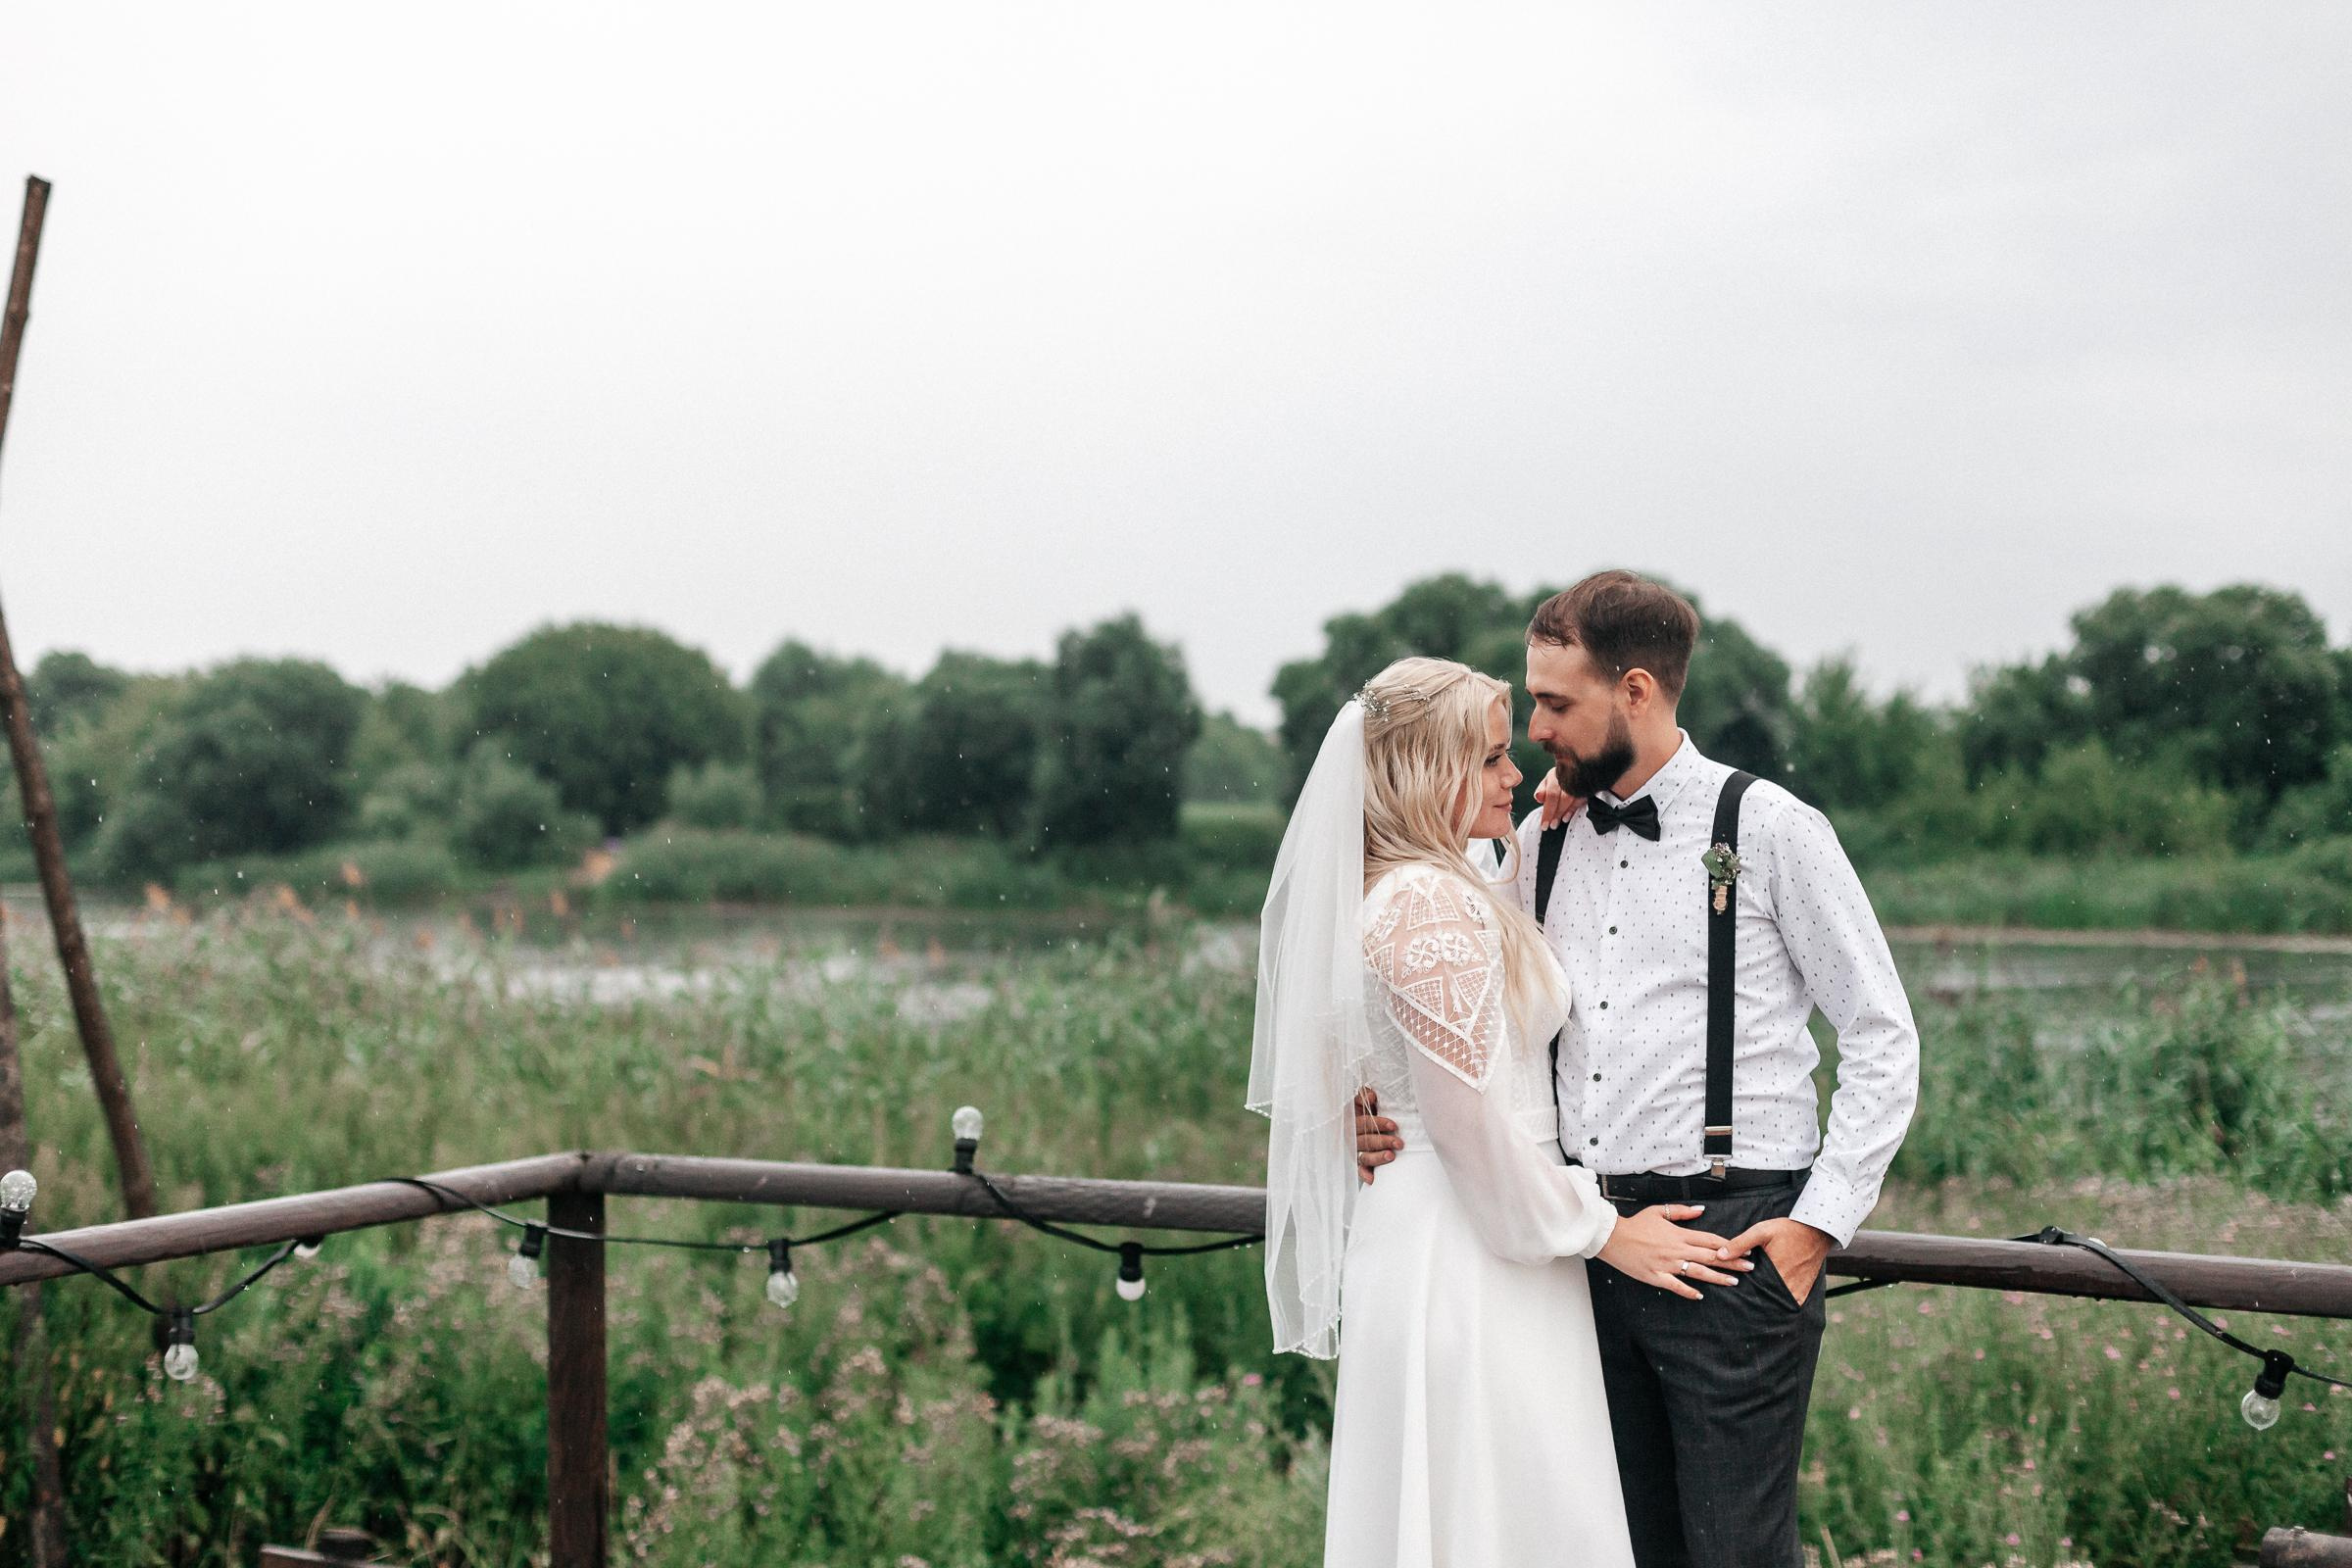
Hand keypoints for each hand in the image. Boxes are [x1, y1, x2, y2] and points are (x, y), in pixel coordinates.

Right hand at [1354, 1089, 1402, 1185]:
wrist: (1362, 1120)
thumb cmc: (1367, 1109)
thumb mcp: (1364, 1099)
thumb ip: (1364, 1095)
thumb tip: (1371, 1097)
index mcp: (1351, 1120)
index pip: (1363, 1123)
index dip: (1377, 1124)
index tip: (1393, 1125)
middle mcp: (1351, 1136)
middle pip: (1365, 1141)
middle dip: (1383, 1141)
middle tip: (1399, 1143)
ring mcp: (1354, 1150)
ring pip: (1364, 1156)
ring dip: (1377, 1157)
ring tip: (1391, 1156)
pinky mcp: (1358, 1162)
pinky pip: (1360, 1170)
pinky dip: (1365, 1174)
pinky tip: (1372, 1179)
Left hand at [1534, 769, 1583, 829]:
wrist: (1576, 773)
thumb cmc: (1557, 782)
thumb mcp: (1547, 783)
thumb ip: (1542, 790)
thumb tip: (1538, 797)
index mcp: (1555, 775)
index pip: (1551, 794)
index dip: (1548, 810)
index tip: (1544, 824)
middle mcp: (1567, 776)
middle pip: (1562, 797)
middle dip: (1556, 813)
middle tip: (1552, 826)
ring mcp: (1578, 781)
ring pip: (1572, 798)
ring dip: (1564, 812)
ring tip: (1557, 824)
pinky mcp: (1587, 787)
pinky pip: (1582, 799)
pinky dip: (1574, 809)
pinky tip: (1567, 817)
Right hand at [1595, 1204, 1754, 1299]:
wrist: (1613, 1237)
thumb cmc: (1635, 1224)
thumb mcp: (1658, 1212)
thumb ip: (1682, 1212)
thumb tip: (1702, 1210)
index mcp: (1679, 1234)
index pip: (1711, 1240)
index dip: (1730, 1245)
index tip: (1745, 1249)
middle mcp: (1677, 1250)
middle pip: (1711, 1256)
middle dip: (1732, 1262)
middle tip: (1750, 1267)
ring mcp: (1668, 1264)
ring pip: (1699, 1272)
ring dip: (1718, 1277)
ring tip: (1734, 1282)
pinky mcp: (1657, 1276)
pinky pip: (1677, 1286)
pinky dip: (1689, 1291)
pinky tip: (1700, 1296)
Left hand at [1723, 1217, 1835, 1305]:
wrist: (1817, 1231)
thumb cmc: (1788, 1230)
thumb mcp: (1761, 1231)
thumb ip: (1740, 1244)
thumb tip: (1719, 1255)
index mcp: (1773, 1273)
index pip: (1751, 1290)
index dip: (1741, 1291)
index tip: (1731, 1292)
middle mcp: (1785, 1286)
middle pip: (1763, 1299)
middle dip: (1752, 1299)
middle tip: (1739, 1301)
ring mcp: (1796, 1291)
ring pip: (1775, 1302)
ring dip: (1766, 1301)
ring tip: (1754, 1300)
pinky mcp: (1803, 1291)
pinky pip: (1788, 1303)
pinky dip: (1779, 1302)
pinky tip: (1770, 1298)